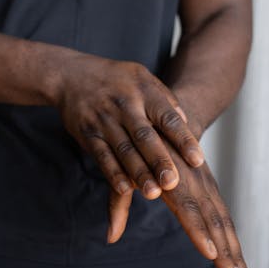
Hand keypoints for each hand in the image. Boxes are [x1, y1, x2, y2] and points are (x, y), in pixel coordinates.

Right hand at [56, 54, 205, 198]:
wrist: (71, 74)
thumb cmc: (116, 79)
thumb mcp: (143, 77)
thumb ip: (165, 99)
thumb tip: (187, 122)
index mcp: (143, 90)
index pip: (167, 117)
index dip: (183, 139)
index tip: (197, 160)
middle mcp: (124, 105)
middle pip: (144, 136)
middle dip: (159, 161)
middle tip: (173, 182)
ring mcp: (104, 120)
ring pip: (123, 150)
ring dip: (138, 173)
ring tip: (153, 193)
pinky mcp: (87, 133)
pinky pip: (101, 155)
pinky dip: (113, 173)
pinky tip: (125, 188)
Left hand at [106, 141, 252, 267]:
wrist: (169, 116)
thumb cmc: (141, 147)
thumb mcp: (126, 170)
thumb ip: (119, 203)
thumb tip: (109, 238)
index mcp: (173, 176)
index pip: (188, 207)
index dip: (199, 230)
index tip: (210, 253)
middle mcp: (195, 181)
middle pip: (214, 221)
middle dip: (227, 252)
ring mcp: (207, 185)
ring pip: (224, 222)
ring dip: (235, 252)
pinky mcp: (211, 189)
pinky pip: (224, 217)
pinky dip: (233, 242)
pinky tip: (239, 265)